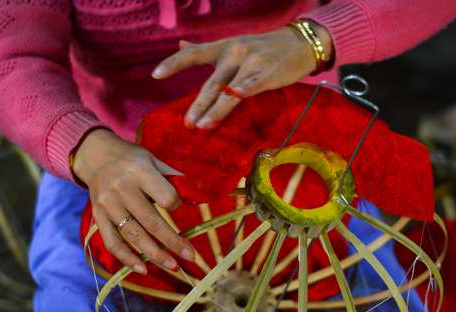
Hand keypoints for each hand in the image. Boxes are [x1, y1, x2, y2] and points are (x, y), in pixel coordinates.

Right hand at [73, 129, 194, 273]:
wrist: (96, 155)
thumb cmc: (132, 159)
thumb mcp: (154, 160)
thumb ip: (172, 178)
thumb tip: (195, 197)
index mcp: (139, 170)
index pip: (166, 198)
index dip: (176, 205)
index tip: (175, 205)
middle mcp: (121, 188)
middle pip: (152, 222)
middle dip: (173, 242)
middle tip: (190, 257)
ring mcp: (108, 205)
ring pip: (134, 235)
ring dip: (155, 255)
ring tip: (172, 266)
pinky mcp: (98, 217)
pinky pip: (112, 242)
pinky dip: (127, 258)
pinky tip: (143, 269)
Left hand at [151, 22, 332, 129]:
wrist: (300, 42)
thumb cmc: (265, 47)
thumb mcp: (233, 43)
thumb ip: (206, 49)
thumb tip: (179, 45)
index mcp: (223, 47)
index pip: (193, 54)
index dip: (173, 63)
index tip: (155, 75)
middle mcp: (234, 53)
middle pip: (211, 83)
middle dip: (198, 106)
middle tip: (187, 124)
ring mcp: (252, 63)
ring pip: (229, 90)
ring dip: (215, 110)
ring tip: (204, 126)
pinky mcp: (269, 73)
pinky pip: (254, 85)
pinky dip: (243, 91)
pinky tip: (235, 98)